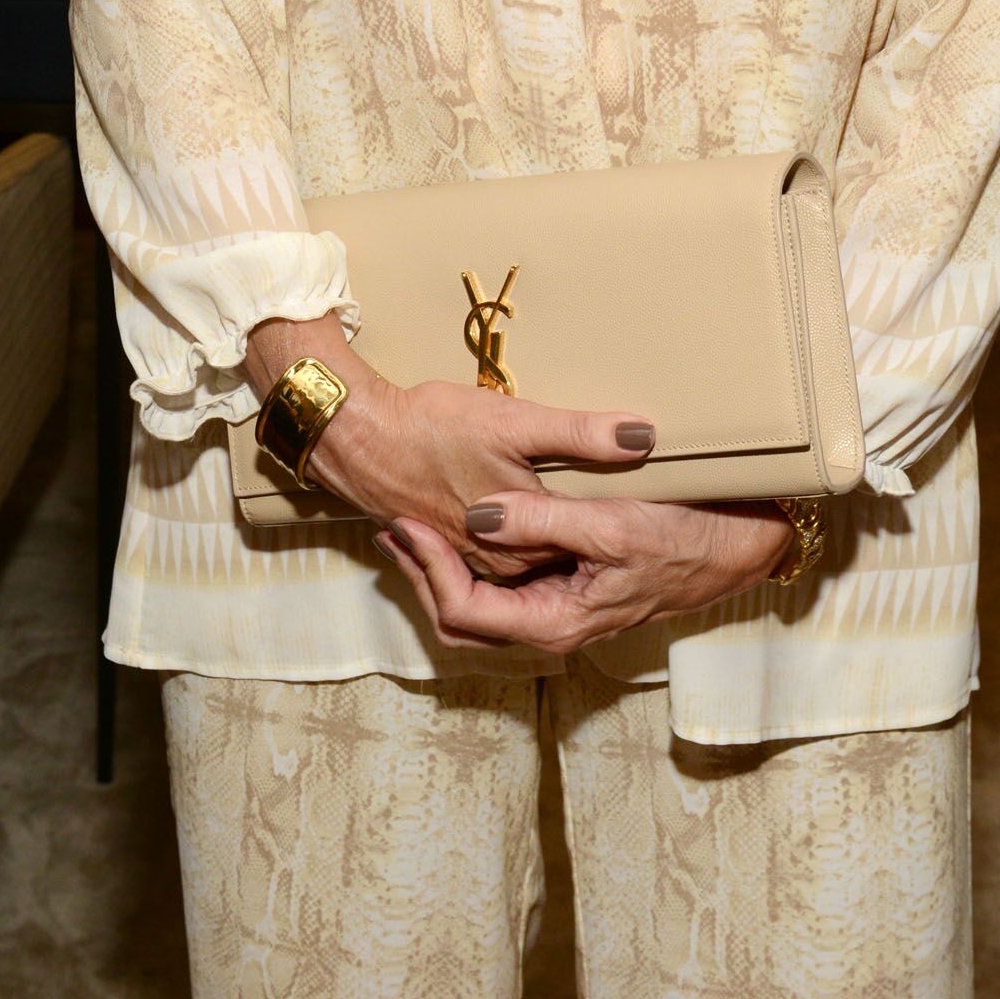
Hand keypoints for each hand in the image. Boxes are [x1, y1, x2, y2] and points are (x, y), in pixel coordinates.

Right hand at [244, 312, 655, 579]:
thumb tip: (644, 436)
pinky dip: (504, 544)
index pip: (576, 568)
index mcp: (513, 554)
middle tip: (618, 535)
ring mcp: (460, 557)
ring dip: (540, 553)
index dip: (611, 552)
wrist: (355, 435)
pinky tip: (515, 519)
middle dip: (578, 561)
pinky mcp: (438, 539)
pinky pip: (481, 557)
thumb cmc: (433, 429)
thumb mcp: (516, 423)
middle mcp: (487, 567)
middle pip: (546, 575)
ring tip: (577, 531)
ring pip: (513, 569)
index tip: (642, 526)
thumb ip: (581, 435)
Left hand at [376, 489, 794, 653]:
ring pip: (478, 611)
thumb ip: (542, 521)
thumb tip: (476, 517)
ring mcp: (559, 613)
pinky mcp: (567, 593)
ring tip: (414, 527)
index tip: (406, 523)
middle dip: (421, 577)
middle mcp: (552, 628)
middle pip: (460, 622)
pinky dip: (471, 566)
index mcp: (556, 621)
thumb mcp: (612, 523)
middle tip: (394, 527)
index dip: (428, 569)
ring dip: (441, 572)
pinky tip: (462, 530)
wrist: (737, 546)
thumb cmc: (683, 535)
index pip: (465, 611)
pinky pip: (502, 593)